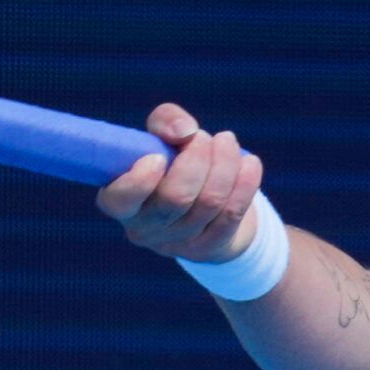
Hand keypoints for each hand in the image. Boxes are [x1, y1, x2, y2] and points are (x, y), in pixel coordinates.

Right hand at [95, 103, 264, 264]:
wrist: (204, 205)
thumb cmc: (173, 162)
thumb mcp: (161, 137)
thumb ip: (164, 121)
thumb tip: (184, 131)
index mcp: (119, 201)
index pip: (121, 199)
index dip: (141, 179)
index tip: (159, 156)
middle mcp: (144, 228)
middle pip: (175, 197)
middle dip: (197, 158)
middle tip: (204, 137)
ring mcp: (177, 243)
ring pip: (208, 202)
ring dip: (225, 164)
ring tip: (227, 142)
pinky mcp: (208, 248)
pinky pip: (231, 214)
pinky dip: (245, 183)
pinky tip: (250, 163)